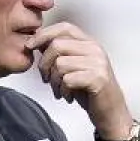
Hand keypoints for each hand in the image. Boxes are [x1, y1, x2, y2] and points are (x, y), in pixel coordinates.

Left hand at [27, 22, 131, 137]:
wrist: (110, 112)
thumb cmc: (89, 91)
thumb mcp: (73, 68)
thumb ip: (59, 53)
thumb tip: (37, 41)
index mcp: (89, 43)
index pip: (64, 27)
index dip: (44, 34)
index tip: (29, 46)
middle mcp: (95, 49)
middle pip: (57, 45)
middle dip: (44, 64)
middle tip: (46, 79)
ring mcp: (97, 63)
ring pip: (60, 64)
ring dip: (54, 81)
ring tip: (60, 91)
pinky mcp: (97, 79)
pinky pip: (68, 80)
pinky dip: (63, 91)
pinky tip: (68, 97)